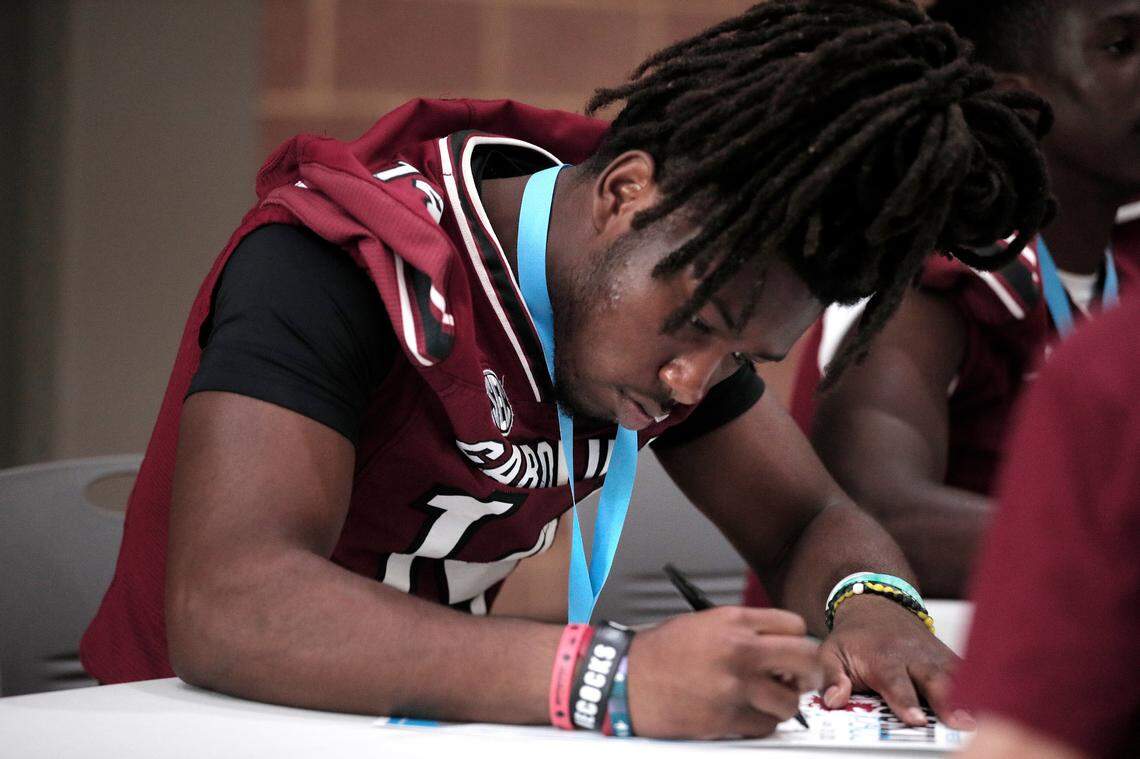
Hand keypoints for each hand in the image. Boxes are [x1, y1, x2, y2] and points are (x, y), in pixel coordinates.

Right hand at [626, 607, 822, 738]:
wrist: (625, 679)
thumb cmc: (659, 652)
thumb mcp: (703, 623)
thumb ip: (743, 630)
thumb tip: (778, 646)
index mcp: (733, 621)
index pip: (795, 627)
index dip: (797, 641)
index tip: (792, 651)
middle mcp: (739, 651)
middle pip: (806, 660)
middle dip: (808, 673)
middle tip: (799, 679)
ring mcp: (734, 687)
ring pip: (789, 702)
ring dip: (782, 704)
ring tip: (764, 700)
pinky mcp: (726, 718)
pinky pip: (765, 726)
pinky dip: (761, 724)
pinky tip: (744, 714)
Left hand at [819, 594, 973, 729]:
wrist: (875, 606)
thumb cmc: (854, 638)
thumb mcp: (831, 653)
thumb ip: (832, 677)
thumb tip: (833, 700)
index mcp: (882, 657)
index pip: (894, 682)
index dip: (906, 701)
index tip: (916, 718)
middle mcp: (912, 655)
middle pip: (933, 678)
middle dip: (947, 700)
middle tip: (960, 723)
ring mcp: (933, 655)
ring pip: (955, 674)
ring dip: (969, 694)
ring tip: (981, 718)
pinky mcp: (948, 657)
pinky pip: (965, 671)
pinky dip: (979, 684)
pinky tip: (992, 702)